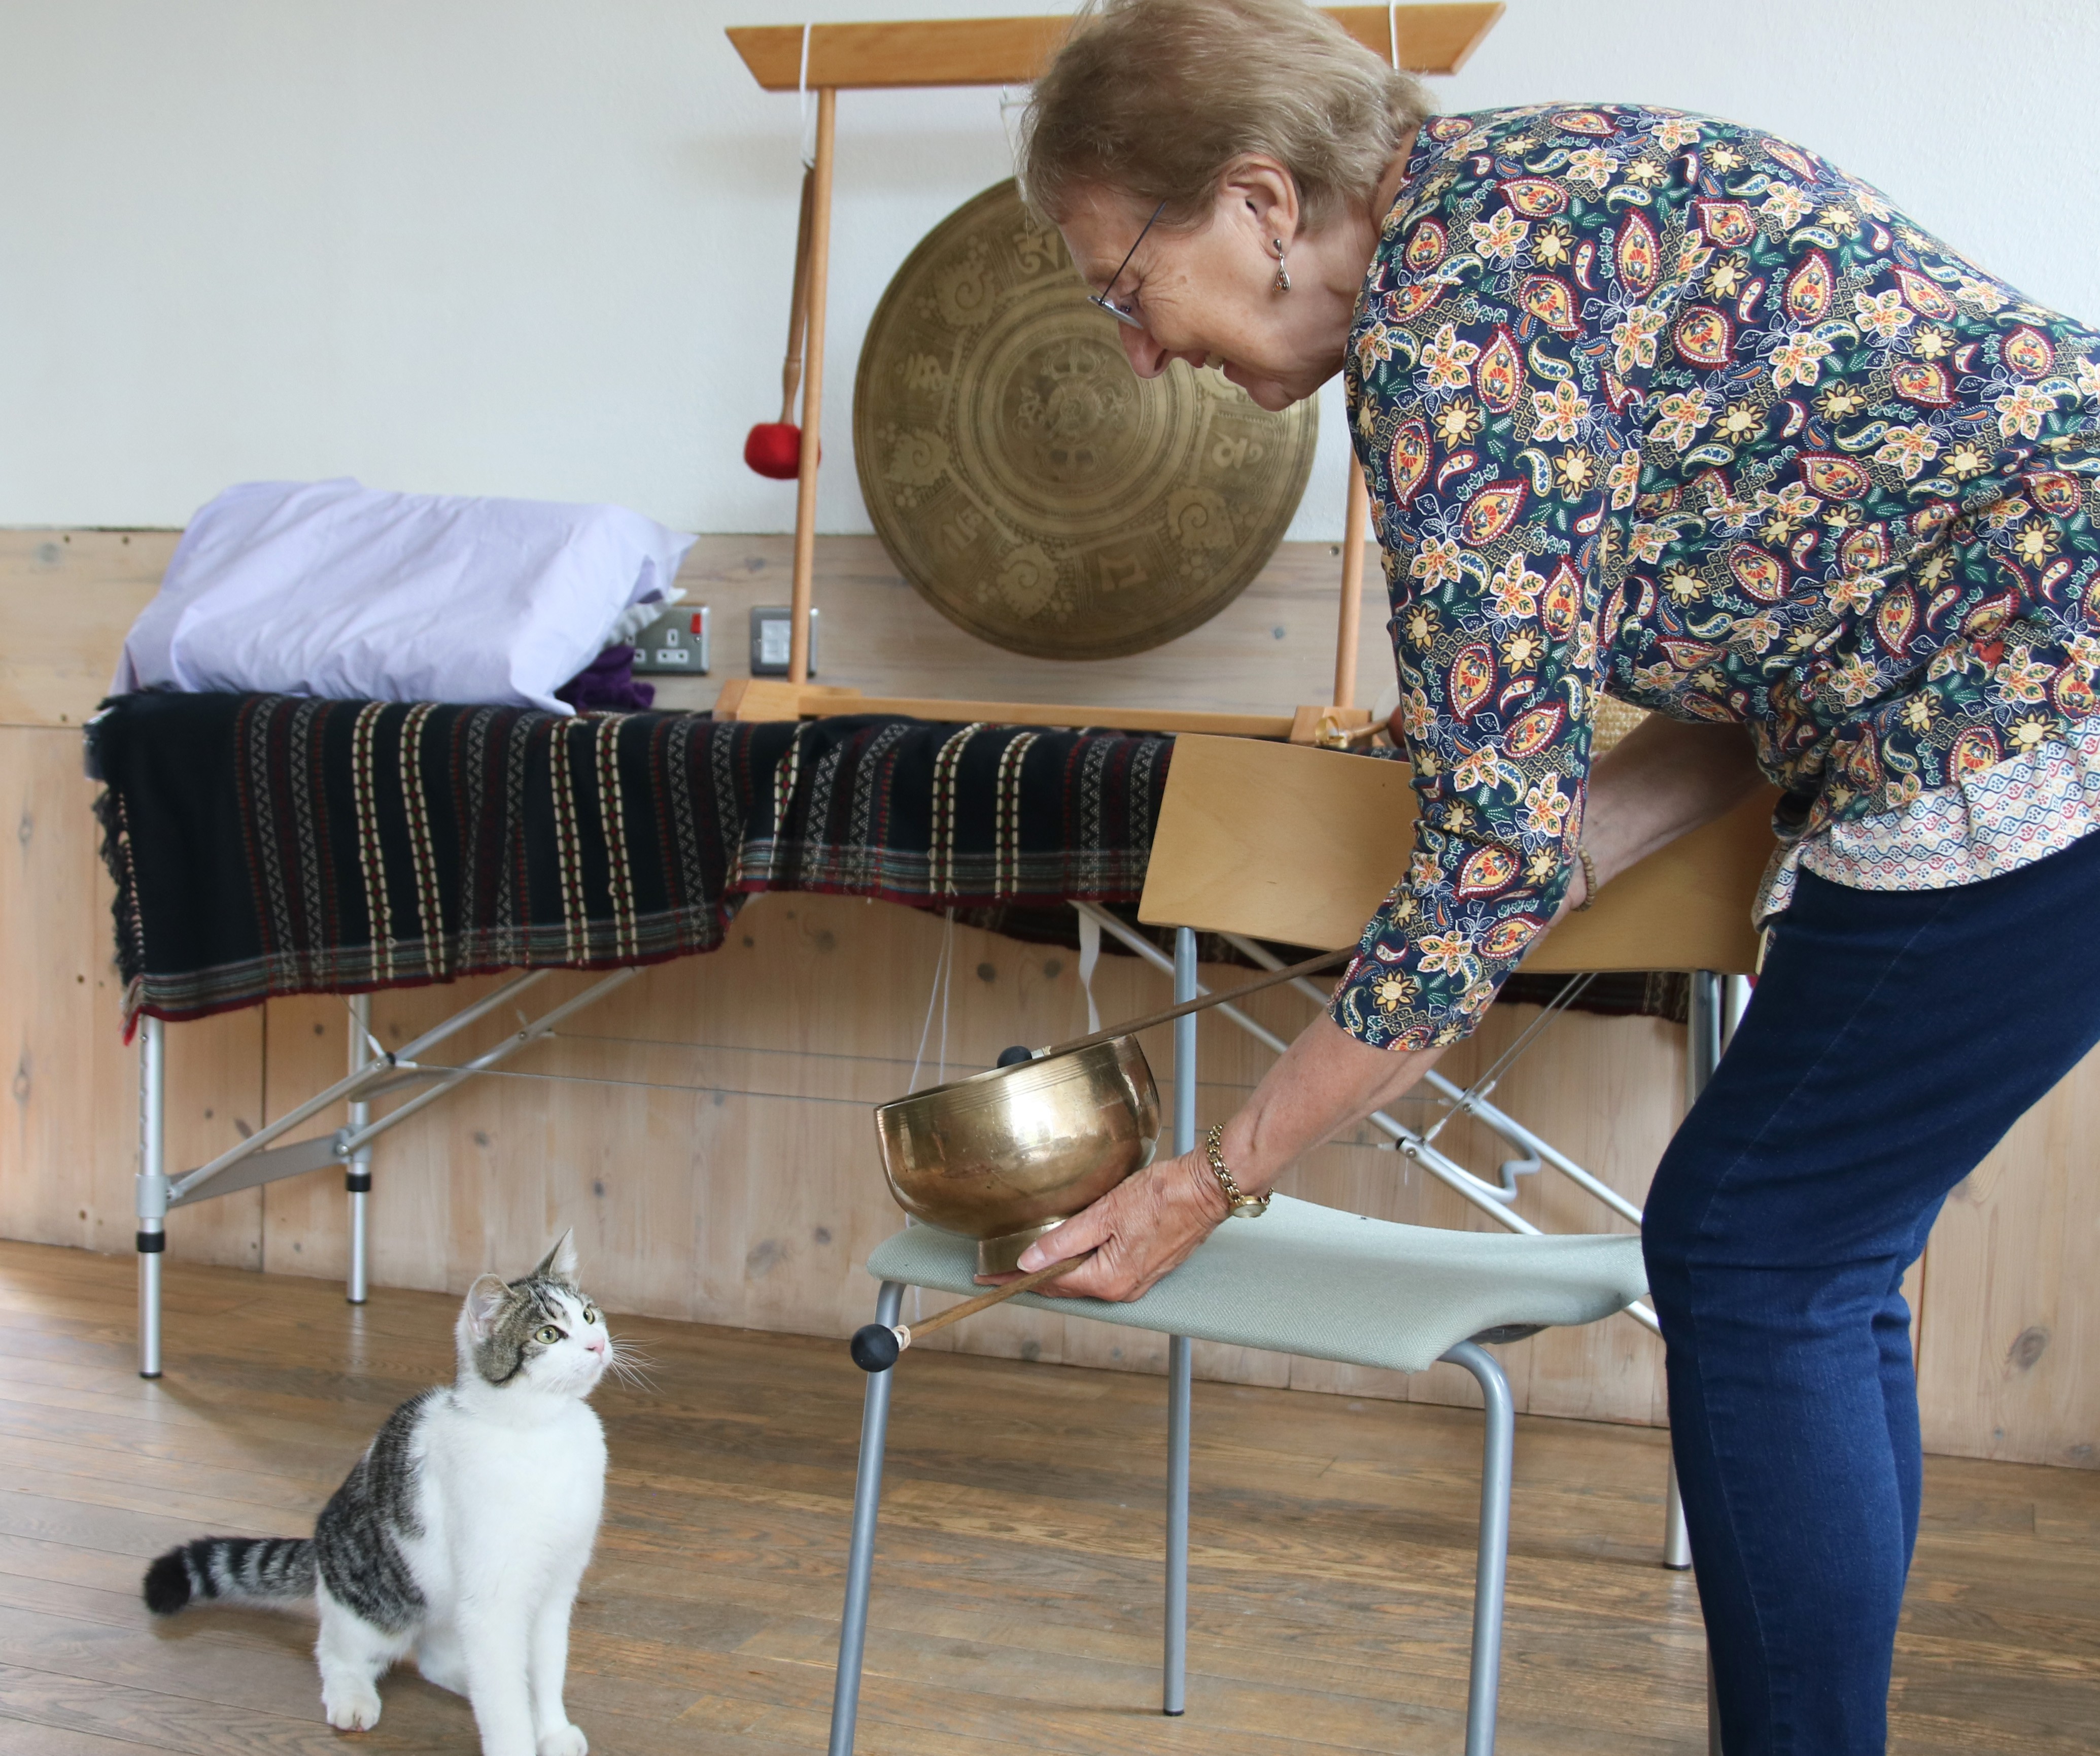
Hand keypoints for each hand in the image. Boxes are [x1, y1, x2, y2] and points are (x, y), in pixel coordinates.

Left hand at [980, 1150, 1229, 1302]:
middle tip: (999, 1270)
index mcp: (1109, 1279)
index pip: (1049, 1283)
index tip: (986, 1278)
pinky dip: (1081, 1265)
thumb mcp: (1105, 1213)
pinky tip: (1069, 1254)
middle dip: (1032, 1279)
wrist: (1207, 1189)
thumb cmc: (1163, 1195)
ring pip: (1085, 1280)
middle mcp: (1122, 1288)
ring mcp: (1137, 1280)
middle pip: (1066, 1287)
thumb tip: (1029, 1261)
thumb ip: (1064, 1240)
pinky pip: (1103, 1272)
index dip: (1015, 1279)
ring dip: (1056, 1273)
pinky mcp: (1146, 1267)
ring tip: (1028, 1263)